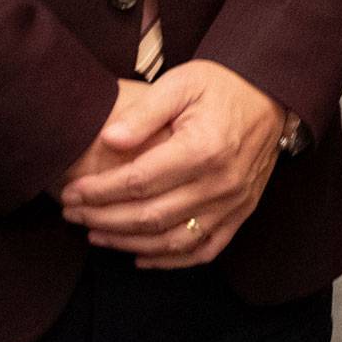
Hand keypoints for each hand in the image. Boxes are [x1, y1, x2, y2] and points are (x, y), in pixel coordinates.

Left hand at [58, 61, 290, 268]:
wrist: (270, 94)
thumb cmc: (222, 85)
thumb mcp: (181, 82)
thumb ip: (144, 112)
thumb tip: (109, 140)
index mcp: (203, 149)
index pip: (138, 182)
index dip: (99, 192)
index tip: (71, 193)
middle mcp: (221, 182)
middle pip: (150, 216)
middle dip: (103, 219)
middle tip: (72, 214)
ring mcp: (234, 202)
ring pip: (172, 239)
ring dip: (128, 242)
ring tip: (96, 235)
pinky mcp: (242, 211)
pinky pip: (204, 249)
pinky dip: (170, 259)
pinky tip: (141, 255)